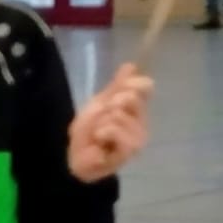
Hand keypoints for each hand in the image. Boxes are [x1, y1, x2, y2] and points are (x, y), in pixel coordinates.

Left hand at [68, 63, 152, 182]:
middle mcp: (143, 120)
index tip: (114, 93)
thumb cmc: (88, 132)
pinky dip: (101, 132)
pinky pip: (114, 129)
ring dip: (101, 122)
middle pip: (131, 96)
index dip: (130, 84)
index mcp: (137, 107)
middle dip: (109, 105)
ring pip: (118, 114)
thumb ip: (116, 86)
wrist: (77, 157)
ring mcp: (139, 136)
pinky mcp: (131, 149)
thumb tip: (131, 65)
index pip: (145, 86)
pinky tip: (100, 141)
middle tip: (102, 118)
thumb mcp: (99, 103)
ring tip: (99, 134)